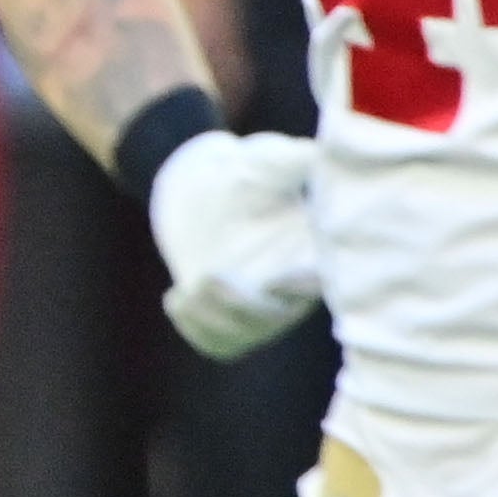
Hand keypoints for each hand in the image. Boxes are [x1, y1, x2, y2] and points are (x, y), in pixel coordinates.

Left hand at [151, 128, 318, 358]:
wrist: (202, 187)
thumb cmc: (246, 173)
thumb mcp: (270, 162)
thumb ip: (298, 160)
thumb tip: (322, 152)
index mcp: (313, 258)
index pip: (320, 286)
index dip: (304, 289)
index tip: (281, 276)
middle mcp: (292, 291)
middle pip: (278, 319)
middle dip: (245, 307)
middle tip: (211, 276)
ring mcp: (260, 311)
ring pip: (242, 336)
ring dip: (211, 316)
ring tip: (190, 286)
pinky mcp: (226, 321)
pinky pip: (215, 345)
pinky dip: (193, 327)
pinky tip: (175, 296)